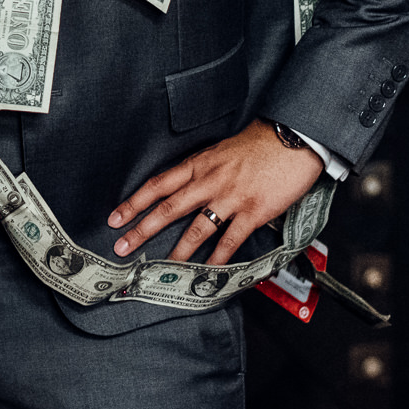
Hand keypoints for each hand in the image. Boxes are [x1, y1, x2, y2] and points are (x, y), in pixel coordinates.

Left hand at [107, 121, 323, 264]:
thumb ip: (201, 169)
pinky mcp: (253, 211)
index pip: (158, 184)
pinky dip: (218, 257)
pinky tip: (208, 269)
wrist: (292, 139)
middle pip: (168, 208)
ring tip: (163, 267)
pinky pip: (231, 239)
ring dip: (178, 250)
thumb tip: (183, 187)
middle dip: (142, 229)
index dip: (134, 202)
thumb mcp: (220, 150)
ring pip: (197, 228)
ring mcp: (231, 197)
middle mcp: (209, 181)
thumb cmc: (258, 143)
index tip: (115, 217)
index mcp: (199, 164)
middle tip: (122, 246)